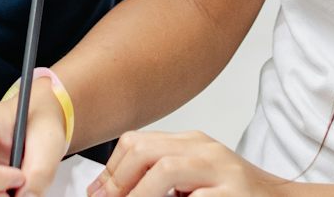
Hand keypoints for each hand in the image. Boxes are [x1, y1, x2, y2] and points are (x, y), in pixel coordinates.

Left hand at [89, 130, 281, 196]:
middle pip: (144, 151)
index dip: (110, 171)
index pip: (136, 143)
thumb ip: (158, 177)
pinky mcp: (235, 195)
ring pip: (166, 170)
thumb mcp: (193, 179)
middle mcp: (205, 150)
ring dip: (140, 195)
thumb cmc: (235, 195)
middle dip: (119, 183)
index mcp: (191, 142)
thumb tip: (111, 190)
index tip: (98, 193)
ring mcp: (222, 171)